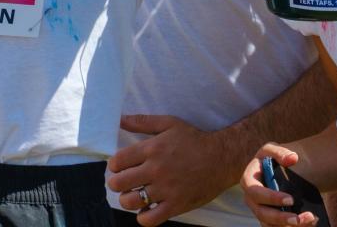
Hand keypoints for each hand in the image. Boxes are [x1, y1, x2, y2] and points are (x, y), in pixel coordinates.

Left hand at [107, 115, 239, 225]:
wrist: (221, 158)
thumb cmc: (194, 139)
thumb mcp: (169, 123)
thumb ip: (142, 122)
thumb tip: (120, 119)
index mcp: (152, 149)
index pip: (117, 162)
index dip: (114, 165)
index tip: (120, 166)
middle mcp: (156, 170)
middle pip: (119, 183)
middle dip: (116, 183)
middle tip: (124, 181)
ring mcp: (165, 189)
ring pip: (131, 202)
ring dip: (127, 199)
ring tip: (133, 194)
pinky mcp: (176, 205)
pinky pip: (149, 219)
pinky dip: (142, 216)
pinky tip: (146, 208)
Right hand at [241, 144, 317, 226]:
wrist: (274, 169)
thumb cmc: (270, 159)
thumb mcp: (272, 150)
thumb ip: (281, 152)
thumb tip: (293, 158)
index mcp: (248, 181)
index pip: (255, 192)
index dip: (271, 198)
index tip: (290, 199)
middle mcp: (251, 199)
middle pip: (262, 213)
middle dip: (280, 218)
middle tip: (297, 219)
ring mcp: (259, 210)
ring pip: (270, 224)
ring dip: (288, 226)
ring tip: (308, 220)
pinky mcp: (268, 219)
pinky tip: (308, 222)